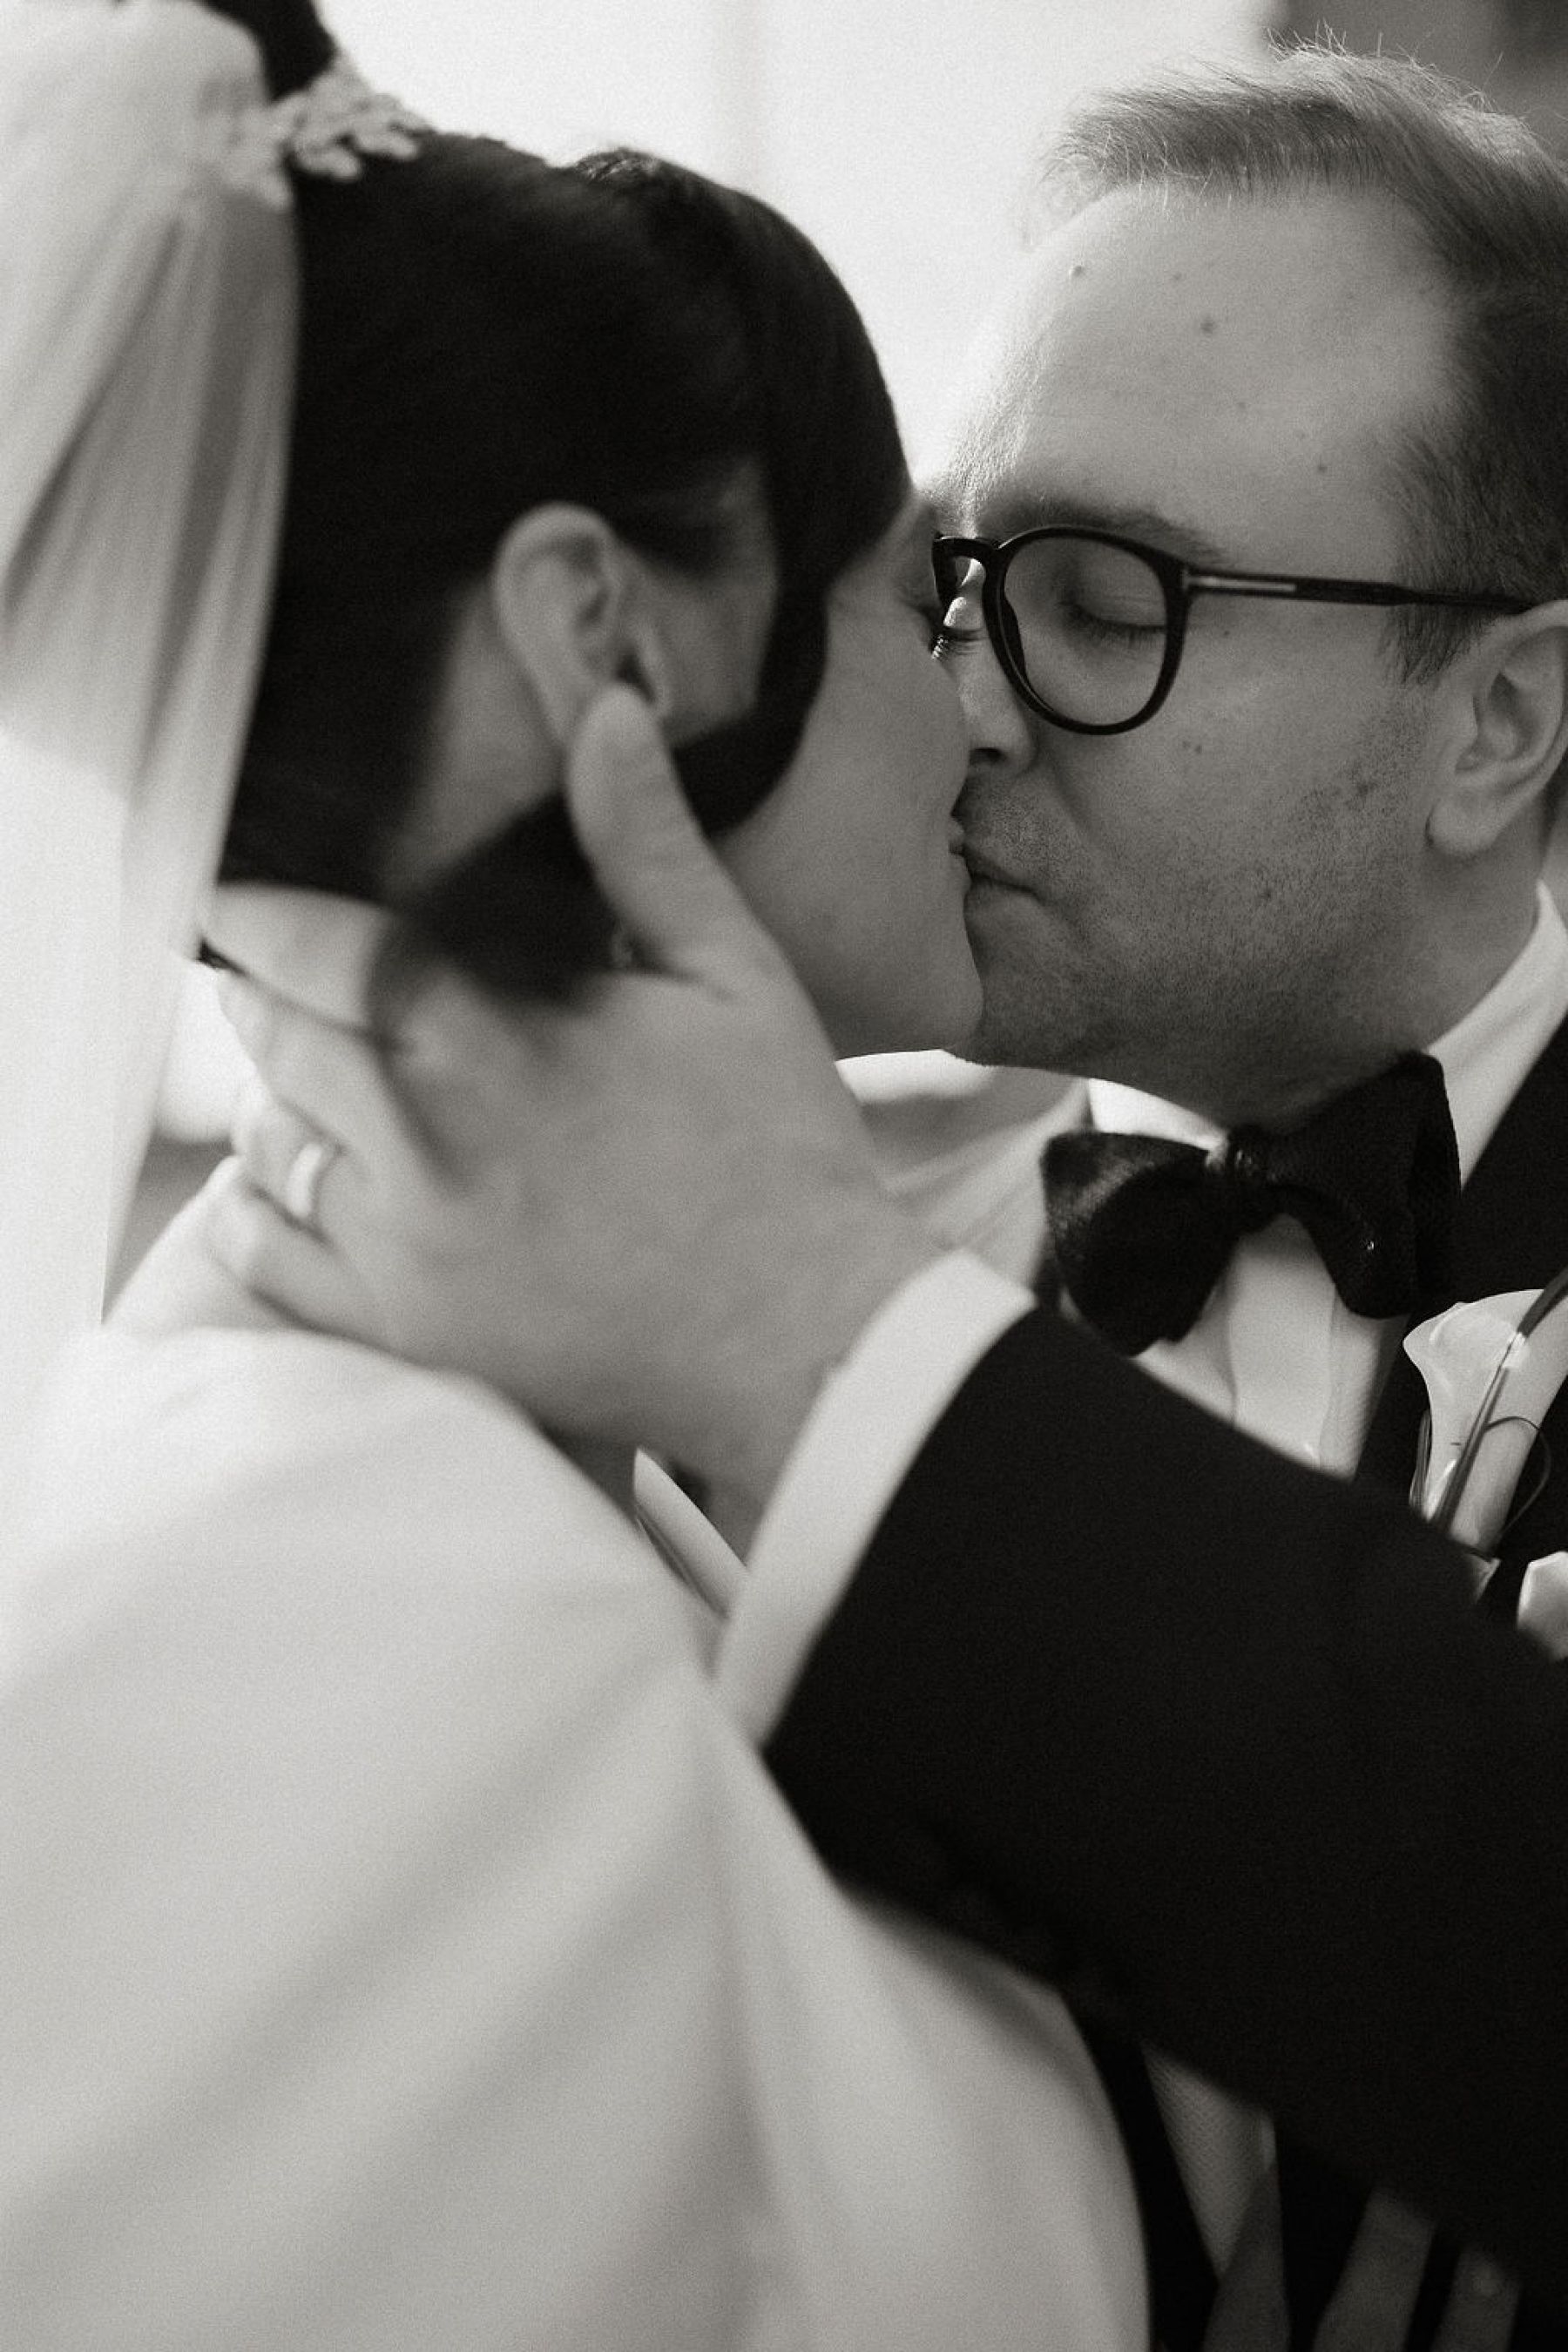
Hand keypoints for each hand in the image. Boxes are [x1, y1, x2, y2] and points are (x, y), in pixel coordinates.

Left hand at [203, 686, 938, 1506]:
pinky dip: (257, 1208)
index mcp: (492, 1042)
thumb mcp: (734, 980)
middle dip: (265, 993)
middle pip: (272, 1039)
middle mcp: (423, 1147)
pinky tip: (298, 1175)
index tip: (227, 890)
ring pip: (266, 1144)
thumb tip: (606, 706)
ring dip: (275, 1095)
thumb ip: (647, 847)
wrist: (808, 1340)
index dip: (253, 911)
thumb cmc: (780, 1152)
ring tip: (311, 1069)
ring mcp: (405, 1251)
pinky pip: (268, 1260)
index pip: (309, 948)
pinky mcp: (407, 1333)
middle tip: (277, 971)